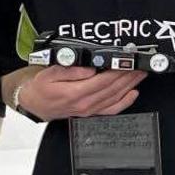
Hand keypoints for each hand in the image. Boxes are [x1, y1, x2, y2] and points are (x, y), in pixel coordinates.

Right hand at [15, 66, 143, 120]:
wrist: (34, 104)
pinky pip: (111, 109)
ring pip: (115, 98)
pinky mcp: (90, 113)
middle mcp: (85, 104)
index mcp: (76, 93)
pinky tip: (133, 93)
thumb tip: (89, 68)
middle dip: (129, 76)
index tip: (128, 61)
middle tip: (140, 65)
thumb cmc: (41, 88)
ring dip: (130, 85)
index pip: (103, 80)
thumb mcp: (50, 73)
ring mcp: (89, 110)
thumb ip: (70, 70)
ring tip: (140, 74)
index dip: (118, 71)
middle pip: (113, 89)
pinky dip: (125, 102)